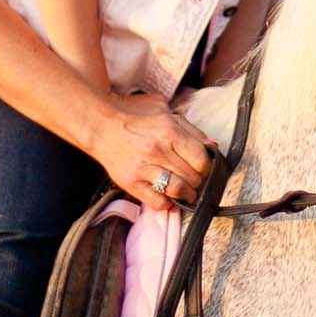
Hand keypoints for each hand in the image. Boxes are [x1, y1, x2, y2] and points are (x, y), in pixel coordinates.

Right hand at [88, 92, 214, 211]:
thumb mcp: (166, 113)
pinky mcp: (132, 182)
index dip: (207, 167)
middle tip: (194, 180)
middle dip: (198, 181)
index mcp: (169, 130)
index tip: (204, 168)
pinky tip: (166, 195)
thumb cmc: (136, 120)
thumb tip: (213, 147)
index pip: (202, 159)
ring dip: (187, 195)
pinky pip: (158, 202)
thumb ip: (191, 129)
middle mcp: (157, 149)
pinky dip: (167, 203)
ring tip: (186, 192)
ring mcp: (144, 167)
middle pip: (193, 177)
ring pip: (178, 190)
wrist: (102, 127)